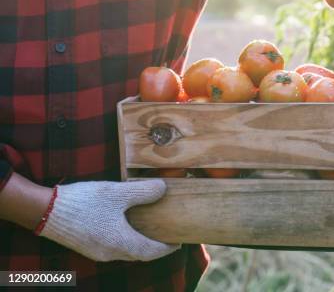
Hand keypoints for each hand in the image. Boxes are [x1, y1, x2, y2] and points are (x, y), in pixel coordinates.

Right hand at [39, 180, 179, 261]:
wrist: (45, 210)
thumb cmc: (83, 202)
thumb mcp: (117, 192)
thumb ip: (143, 191)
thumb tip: (163, 189)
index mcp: (121, 243)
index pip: (152, 252)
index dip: (167, 248)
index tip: (179, 242)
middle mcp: (111, 253)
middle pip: (140, 255)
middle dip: (155, 247)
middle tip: (167, 235)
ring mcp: (97, 252)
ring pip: (126, 252)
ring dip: (140, 244)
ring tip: (149, 230)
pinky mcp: (88, 247)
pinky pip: (114, 249)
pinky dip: (126, 241)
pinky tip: (126, 227)